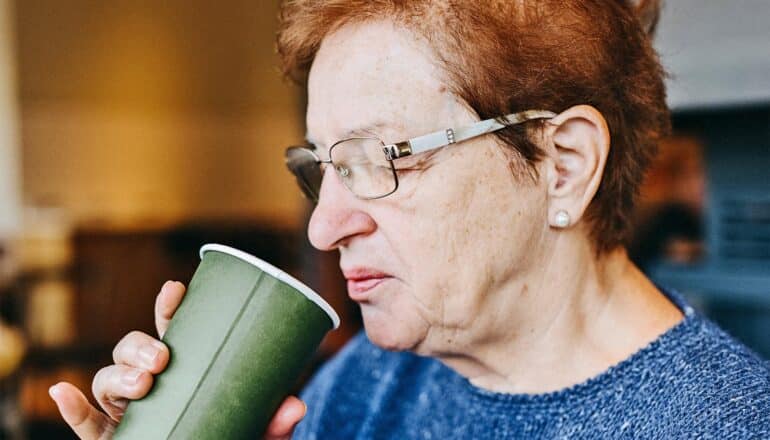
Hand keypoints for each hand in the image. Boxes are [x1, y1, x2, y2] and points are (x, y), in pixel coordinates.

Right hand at [50, 280, 305, 438]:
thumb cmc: (226, 437)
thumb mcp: (252, 431)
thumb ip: (272, 423)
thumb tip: (296, 406)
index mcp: (182, 371)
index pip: (174, 332)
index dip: (171, 308)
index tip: (176, 288)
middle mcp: (150, 385)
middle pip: (133, 351)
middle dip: (140, 346)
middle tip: (163, 357)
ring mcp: (125, 412)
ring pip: (108, 379)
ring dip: (117, 373)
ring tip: (141, 384)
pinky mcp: (107, 439)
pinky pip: (84, 423)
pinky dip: (71, 407)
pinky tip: (63, 392)